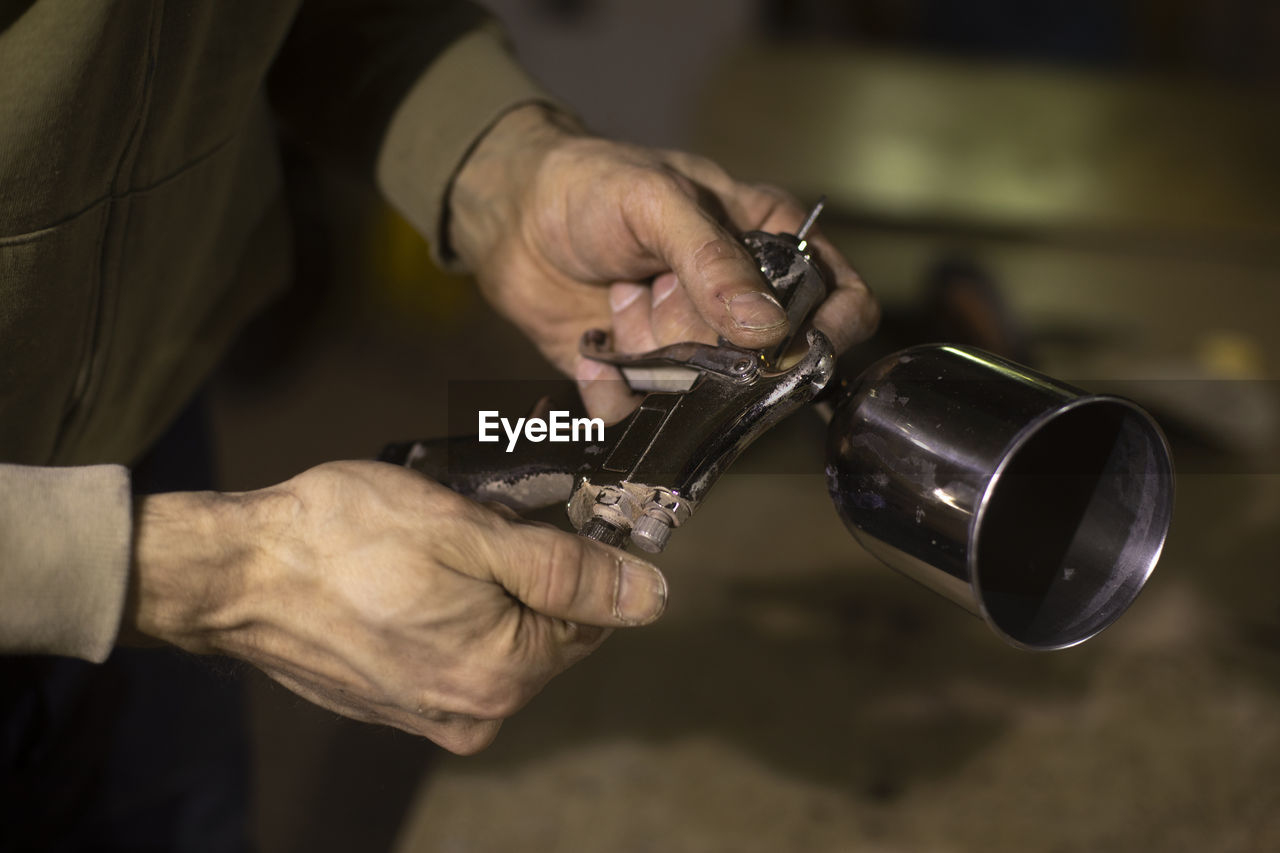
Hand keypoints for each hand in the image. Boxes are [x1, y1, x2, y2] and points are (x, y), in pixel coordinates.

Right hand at [125, 461, 666, 753]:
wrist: (236, 574)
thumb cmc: (343, 538)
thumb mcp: (471, 530)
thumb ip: (567, 569)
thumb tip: (649, 596)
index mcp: (505, 674)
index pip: (594, 616)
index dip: (574, 556)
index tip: (534, 516)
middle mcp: (476, 713)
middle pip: (548, 630)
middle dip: (526, 571)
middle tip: (470, 524)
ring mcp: (433, 717)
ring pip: (501, 637)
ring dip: (485, 588)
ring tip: (430, 548)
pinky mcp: (399, 707)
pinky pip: (456, 653)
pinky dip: (450, 614)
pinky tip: (409, 579)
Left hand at [448, 105, 878, 421]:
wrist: (510, 215)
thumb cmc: (590, 184)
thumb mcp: (658, 201)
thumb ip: (713, 261)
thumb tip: (769, 328)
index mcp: (766, 244)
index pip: (837, 296)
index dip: (832, 329)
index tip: (799, 348)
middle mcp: (736, 304)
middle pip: (766, 363)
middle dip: (709, 346)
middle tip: (658, 295)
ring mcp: (691, 346)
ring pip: (705, 398)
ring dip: (655, 362)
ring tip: (620, 305)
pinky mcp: (642, 380)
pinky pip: (644, 414)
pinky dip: (612, 391)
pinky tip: (593, 347)